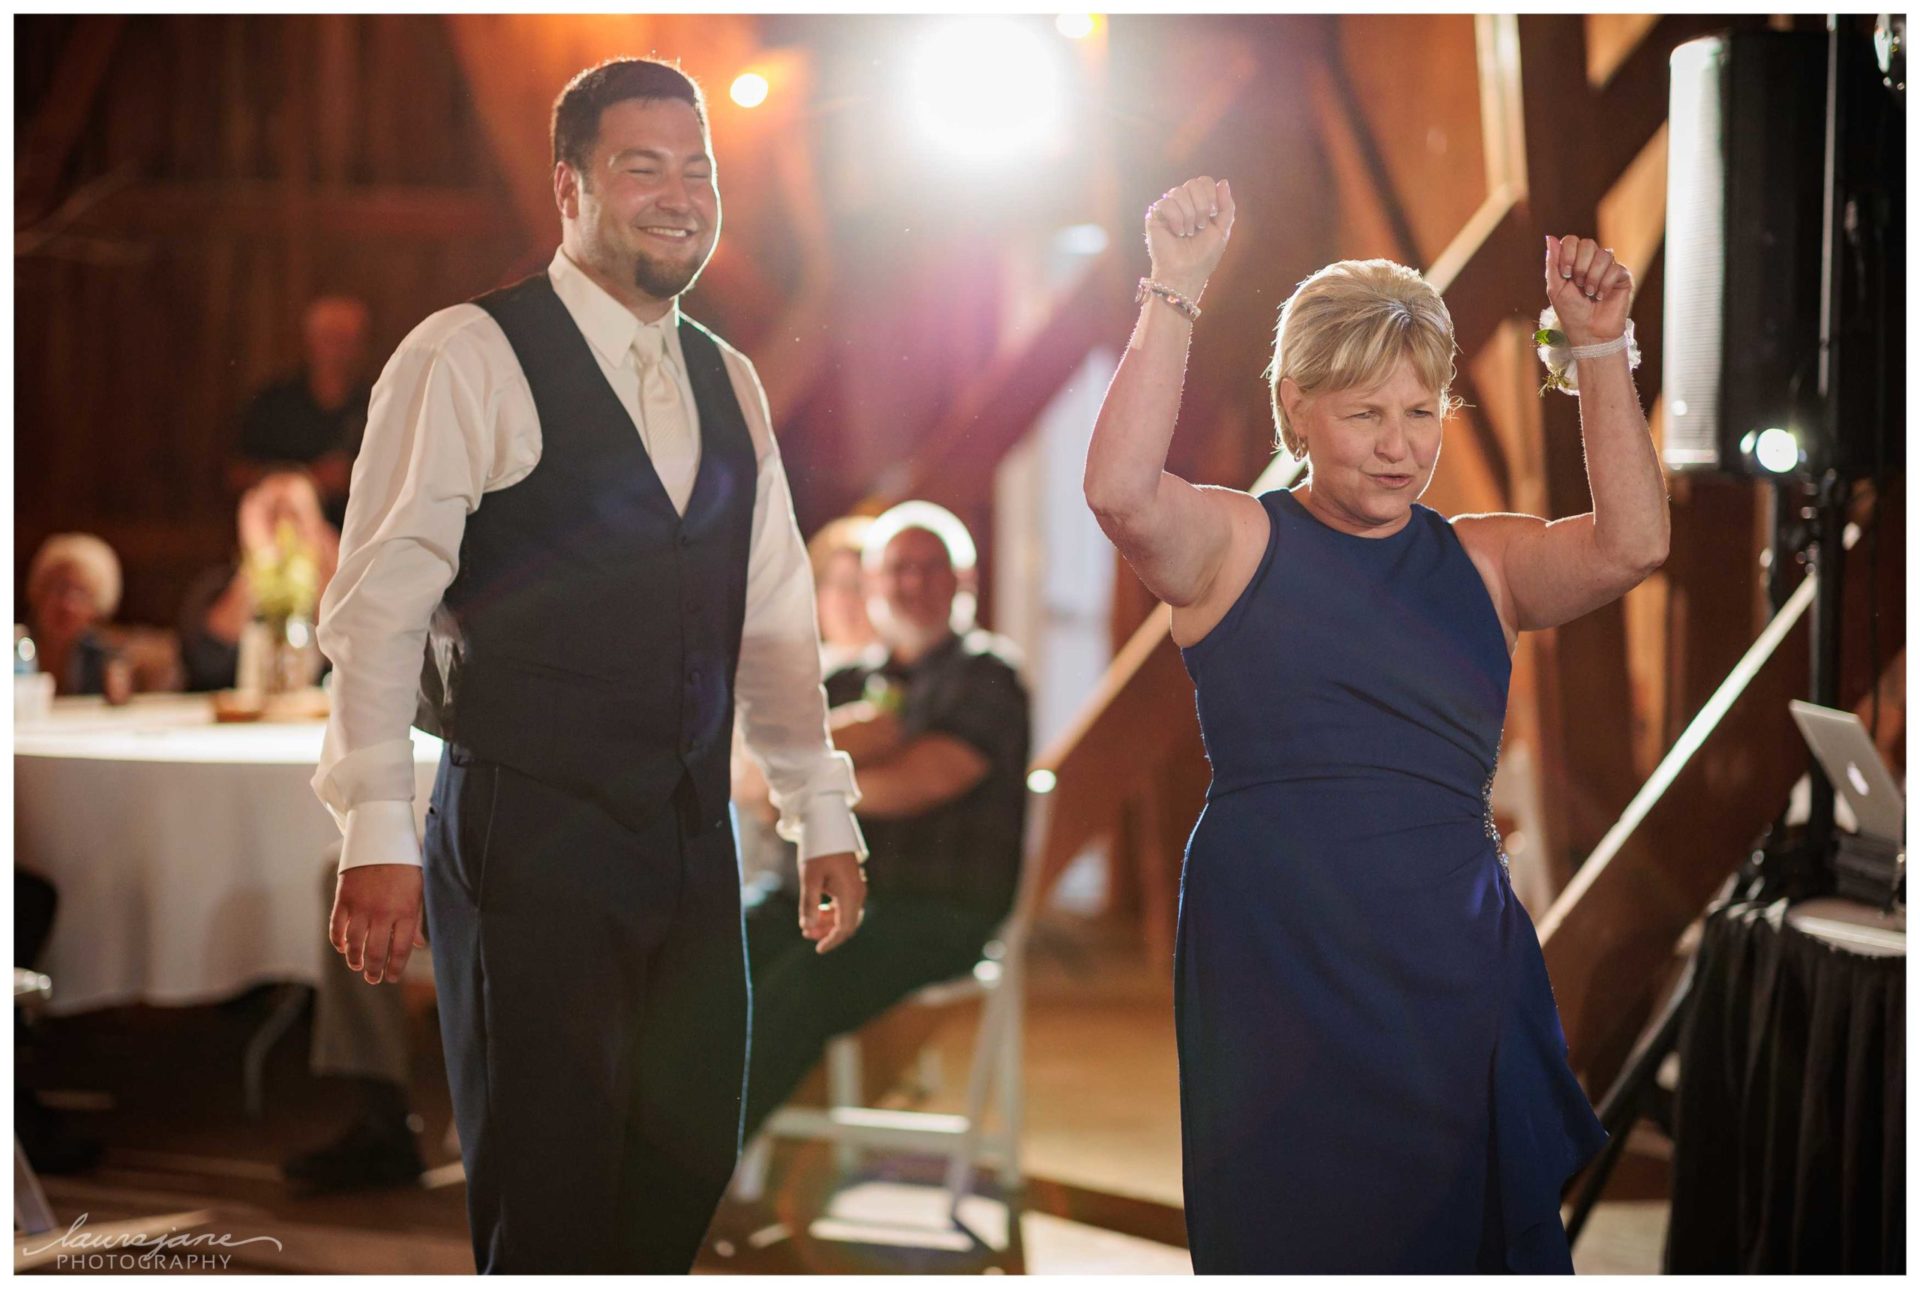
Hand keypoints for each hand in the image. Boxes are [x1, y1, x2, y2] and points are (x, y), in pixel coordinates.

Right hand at [330, 863, 425, 984]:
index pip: (400, 950)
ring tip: (357, 966)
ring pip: (354, 944)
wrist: (381, 837)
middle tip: (372, 978)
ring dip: (354, 960)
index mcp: (406, 911)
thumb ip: (416, 919)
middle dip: (373, 970)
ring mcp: (361, 907)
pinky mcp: (343, 899)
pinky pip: (337, 928)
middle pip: (375, 952)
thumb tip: (418, 945)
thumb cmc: (405, 865)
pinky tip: (342, 948)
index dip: (395, 968)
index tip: (392, 977)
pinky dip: (338, 941)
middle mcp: (383, 913)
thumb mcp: (418, 890)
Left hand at [796, 850, 865, 953]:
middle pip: (847, 923)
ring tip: (808, 924)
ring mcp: (857, 887)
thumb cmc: (818, 851)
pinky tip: (818, 909)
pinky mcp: (851, 883)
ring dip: (828, 922)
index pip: (845, 928)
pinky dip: (832, 911)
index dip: (832, 941)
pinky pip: (846, 905)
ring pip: (846, 915)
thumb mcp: (809, 878)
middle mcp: (858, 893)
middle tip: (806, 933)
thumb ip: (809, 904)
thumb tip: (807, 928)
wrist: (828, 826)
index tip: (818, 949)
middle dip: (828, 932)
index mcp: (850, 894)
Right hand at [1145, 176, 1235, 302]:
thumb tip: (1223, 182)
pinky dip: (1176, 219)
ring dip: (1189, 215)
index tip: (1212, 214)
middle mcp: (1182, 203)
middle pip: (1193, 183)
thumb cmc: (1203, 257)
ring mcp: (1168, 209)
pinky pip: (1166, 203)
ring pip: (1178, 191)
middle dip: (1201, 206)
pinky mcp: (1154, 216)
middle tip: (1200, 226)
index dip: (1211, 194)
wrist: (1186, 274)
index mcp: (1198, 204)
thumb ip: (1227, 206)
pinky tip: (1177, 233)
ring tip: (1188, 233)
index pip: (1204, 181)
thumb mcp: (1222, 230)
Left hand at [1545, 235, 1631, 345]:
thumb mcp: (1555, 288)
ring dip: (1593, 277)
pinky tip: (1601, 296)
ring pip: (1604, 254)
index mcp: (1574, 261)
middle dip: (1580, 266)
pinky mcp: (1622, 277)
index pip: (1572, 241)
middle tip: (1578, 285)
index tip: (1566, 274)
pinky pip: (1616, 268)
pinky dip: (1605, 284)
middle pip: (1588, 244)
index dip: (1568, 254)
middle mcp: (1592, 261)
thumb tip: (1550, 236)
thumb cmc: (1571, 312)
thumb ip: (1553, 262)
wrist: (1589, 333)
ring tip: (1590, 294)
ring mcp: (1608, 268)